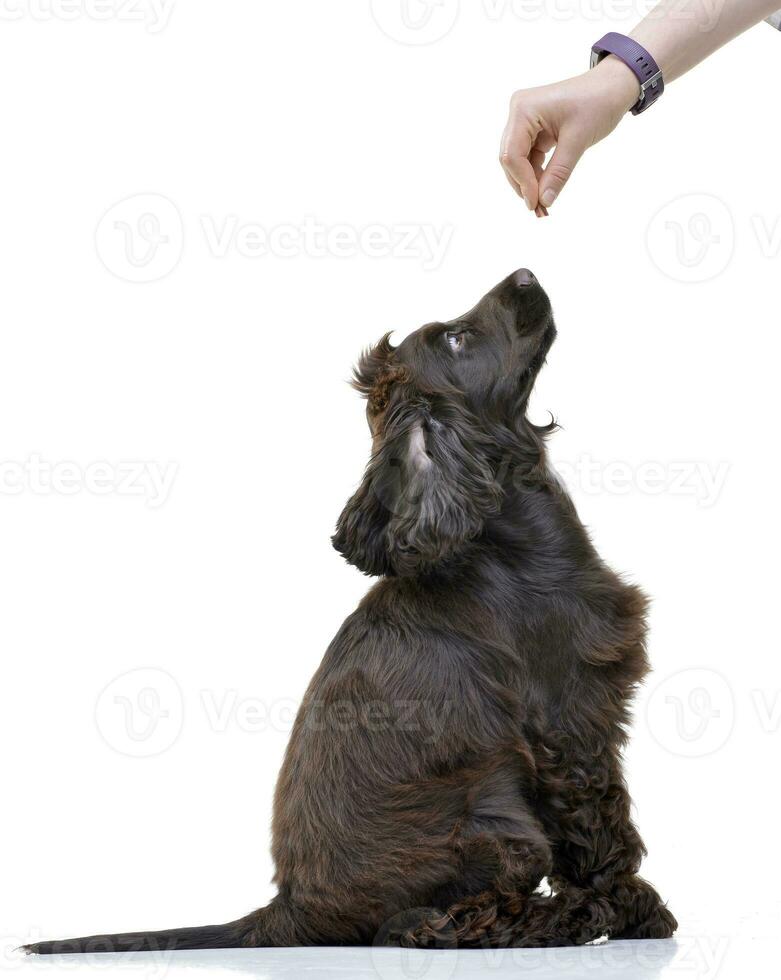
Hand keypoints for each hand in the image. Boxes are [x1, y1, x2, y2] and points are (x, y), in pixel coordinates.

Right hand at [500, 57, 640, 214]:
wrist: (614, 86)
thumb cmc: (598, 103)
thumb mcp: (578, 141)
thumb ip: (558, 172)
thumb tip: (544, 202)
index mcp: (524, 109)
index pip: (512, 154)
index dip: (522, 182)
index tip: (537, 203)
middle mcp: (519, 113)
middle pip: (511, 159)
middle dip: (523, 185)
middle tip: (539, 209)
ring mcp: (525, 121)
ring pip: (518, 161)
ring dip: (529, 183)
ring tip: (543, 204)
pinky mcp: (534, 129)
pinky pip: (529, 157)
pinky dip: (537, 174)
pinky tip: (546, 189)